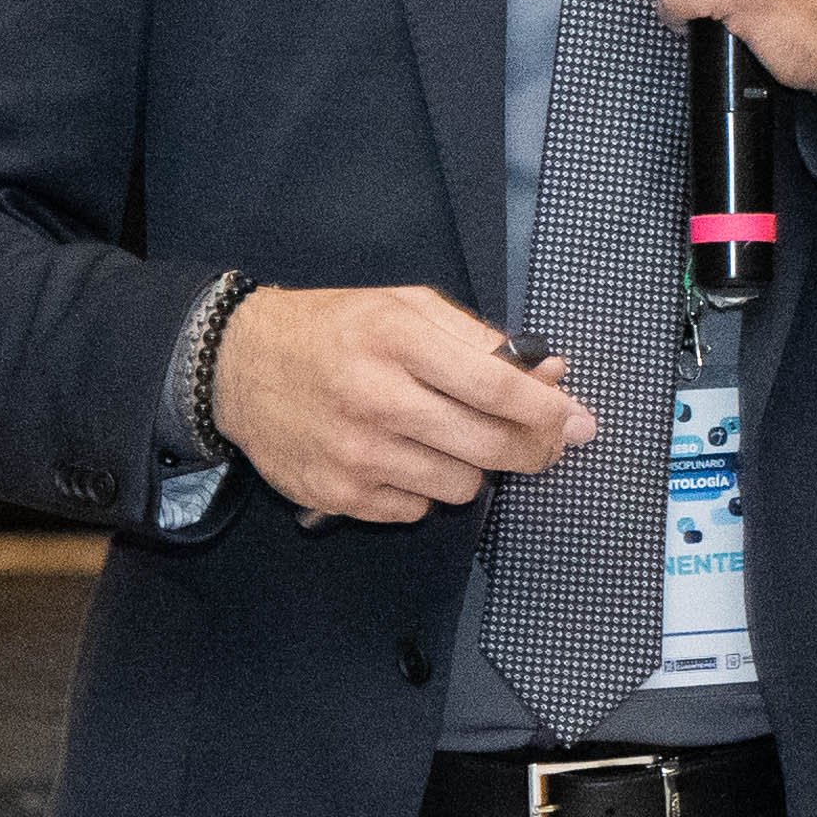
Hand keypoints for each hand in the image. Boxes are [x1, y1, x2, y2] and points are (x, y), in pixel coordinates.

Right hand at [212, 286, 589, 524]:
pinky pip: (418, 509)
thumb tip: (551, 376)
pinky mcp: (339, 496)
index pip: (497, 389)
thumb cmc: (335, 330)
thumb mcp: (406, 308)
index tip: (577, 421)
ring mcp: (357, 453)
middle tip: (543, 443)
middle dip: (532, 449)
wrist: (239, 367)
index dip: (549, 411)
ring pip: (462, 486)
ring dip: (471, 467)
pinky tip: (401, 457)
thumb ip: (481, 340)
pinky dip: (423, 488)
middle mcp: (377, 398)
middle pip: (490, 446)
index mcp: (398, 339)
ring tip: (446, 438)